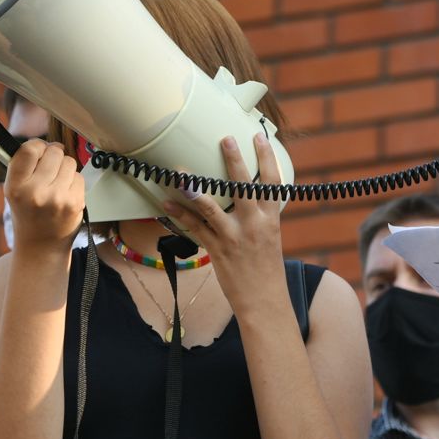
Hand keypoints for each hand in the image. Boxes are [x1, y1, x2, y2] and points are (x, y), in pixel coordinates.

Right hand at [3, 140, 85, 253]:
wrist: (41, 247)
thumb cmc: (27, 214)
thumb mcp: (13, 191)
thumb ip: (22, 166)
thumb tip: (40, 142)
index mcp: (15, 187)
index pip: (28, 150)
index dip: (37, 145)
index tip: (39, 150)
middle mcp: (35, 192)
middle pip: (54, 152)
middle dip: (53, 155)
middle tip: (49, 167)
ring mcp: (57, 198)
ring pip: (69, 162)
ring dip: (64, 168)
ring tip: (56, 183)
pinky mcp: (75, 203)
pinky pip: (79, 176)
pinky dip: (73, 181)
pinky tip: (64, 194)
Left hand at [162, 133, 286, 311]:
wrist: (264, 300)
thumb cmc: (266, 269)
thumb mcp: (270, 237)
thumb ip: (259, 216)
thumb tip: (246, 198)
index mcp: (271, 219)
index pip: (271, 182)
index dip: (266, 157)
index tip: (258, 137)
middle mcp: (254, 224)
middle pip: (243, 186)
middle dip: (234, 161)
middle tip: (225, 140)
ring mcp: (235, 237)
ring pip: (212, 207)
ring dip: (195, 189)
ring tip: (182, 173)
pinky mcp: (218, 250)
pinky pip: (195, 229)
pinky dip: (180, 215)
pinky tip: (167, 204)